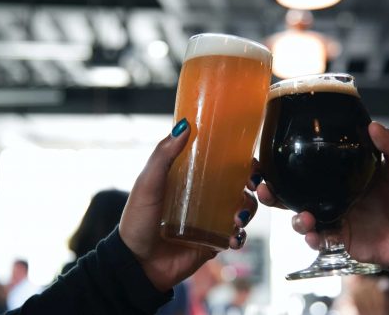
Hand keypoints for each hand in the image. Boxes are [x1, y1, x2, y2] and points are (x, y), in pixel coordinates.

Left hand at [118, 118, 257, 291]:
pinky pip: (236, 237)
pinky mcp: (213, 242)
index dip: (240, 159)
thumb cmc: (137, 220)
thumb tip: (184, 126)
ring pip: (242, 210)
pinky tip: (232, 237)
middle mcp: (205, 197)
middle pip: (239, 185)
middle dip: (252, 185)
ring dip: (248, 210)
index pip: (222, 163)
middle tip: (252, 187)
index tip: (250, 159)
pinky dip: (240, 236)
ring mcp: (211, 220)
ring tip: (238, 218)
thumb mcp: (148, 183)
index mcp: (191, 178)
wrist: (136, 263)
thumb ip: (163, 155)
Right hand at [258, 122, 388, 313]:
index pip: (307, 166)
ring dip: (294, 218)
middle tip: (263, 188)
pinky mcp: (340, 238)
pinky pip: (319, 238)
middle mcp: (333, 195)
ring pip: (301, 216)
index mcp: (341, 175)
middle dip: (273, 192)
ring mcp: (335, 217)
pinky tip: (316, 236)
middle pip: (294, 193)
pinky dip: (313, 238)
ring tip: (303, 218)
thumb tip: (374, 126)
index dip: (284, 164)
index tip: (266, 158)